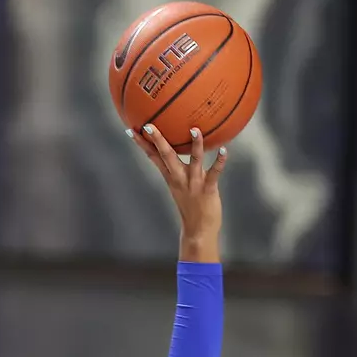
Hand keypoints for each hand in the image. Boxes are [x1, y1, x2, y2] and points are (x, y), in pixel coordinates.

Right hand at [131, 124, 226, 260]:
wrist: (198, 230)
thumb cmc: (190, 206)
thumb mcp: (178, 186)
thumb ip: (176, 170)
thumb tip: (175, 156)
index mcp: (170, 176)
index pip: (153, 157)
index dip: (142, 143)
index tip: (132, 129)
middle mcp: (179, 178)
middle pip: (166, 156)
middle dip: (157, 140)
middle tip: (149, 125)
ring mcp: (193, 183)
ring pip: (193, 160)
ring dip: (195, 145)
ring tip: (195, 130)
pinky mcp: (208, 189)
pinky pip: (215, 173)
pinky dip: (219, 161)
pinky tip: (224, 150)